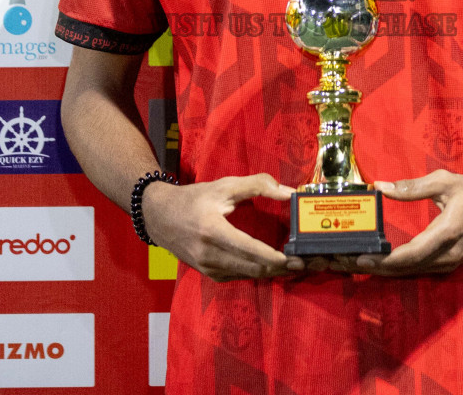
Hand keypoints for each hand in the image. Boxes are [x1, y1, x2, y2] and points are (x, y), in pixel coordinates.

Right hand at [142, 173, 304, 281]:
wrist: (159, 217)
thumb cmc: (194, 199)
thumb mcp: (224, 185)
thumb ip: (257, 185)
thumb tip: (287, 192)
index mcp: (212, 230)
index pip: (246, 247)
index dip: (270, 255)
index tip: (291, 258)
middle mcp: (209, 254)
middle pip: (251, 266)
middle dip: (279, 267)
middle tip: (304, 262)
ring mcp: (208, 267)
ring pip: (247, 274)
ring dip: (272, 272)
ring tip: (294, 266)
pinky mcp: (209, 274)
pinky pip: (239, 276)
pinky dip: (258, 272)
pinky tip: (273, 267)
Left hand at [345, 170, 462, 276]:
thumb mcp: (446, 182)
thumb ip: (412, 187)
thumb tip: (380, 186)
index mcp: (447, 233)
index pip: (410, 255)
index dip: (384, 260)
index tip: (360, 258)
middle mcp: (448, 255)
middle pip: (405, 269)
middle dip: (374, 267)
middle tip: (345, 262)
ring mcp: (450, 263)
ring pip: (411, 272)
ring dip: (383, 269)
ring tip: (355, 262)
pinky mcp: (450, 264)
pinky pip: (419, 269)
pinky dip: (397, 268)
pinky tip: (379, 263)